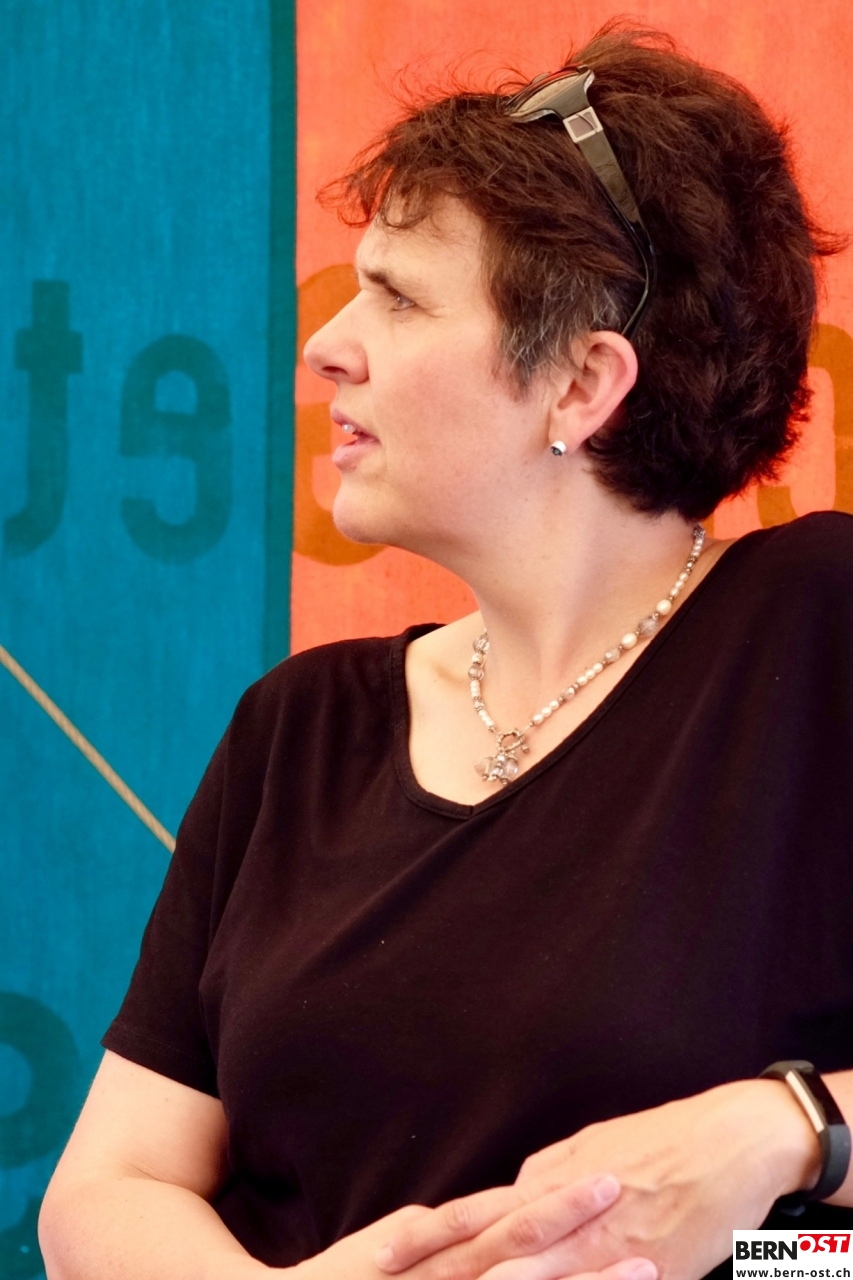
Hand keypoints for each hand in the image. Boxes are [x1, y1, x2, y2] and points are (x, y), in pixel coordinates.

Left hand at [376, 1081, 820, 1279]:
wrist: (732, 1140)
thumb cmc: (663, 1136)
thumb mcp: (592, 1143)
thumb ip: (547, 1172)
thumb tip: (515, 1188)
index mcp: (551, 1183)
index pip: (478, 1218)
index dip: (433, 1241)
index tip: (391, 1256)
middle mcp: (572, 1218)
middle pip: (498, 1257)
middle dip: (454, 1275)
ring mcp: (609, 1250)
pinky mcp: (651, 1274)